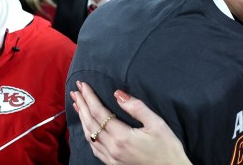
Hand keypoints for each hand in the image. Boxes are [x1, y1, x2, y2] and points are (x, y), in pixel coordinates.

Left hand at [71, 81, 191, 164]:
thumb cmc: (167, 147)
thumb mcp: (157, 124)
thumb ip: (137, 108)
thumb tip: (118, 94)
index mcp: (122, 136)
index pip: (99, 112)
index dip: (90, 97)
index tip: (83, 85)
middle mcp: (112, 148)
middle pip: (90, 123)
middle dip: (82, 105)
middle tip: (76, 90)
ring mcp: (111, 157)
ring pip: (89, 135)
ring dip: (82, 118)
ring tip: (78, 104)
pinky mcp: (112, 163)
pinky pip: (94, 147)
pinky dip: (87, 133)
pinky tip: (87, 127)